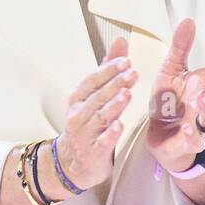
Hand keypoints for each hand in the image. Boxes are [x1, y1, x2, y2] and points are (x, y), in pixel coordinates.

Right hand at [56, 36, 139, 190]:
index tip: (125, 61)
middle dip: (115, 84)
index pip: (92, 81)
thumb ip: (107, 70)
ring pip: (100, 116)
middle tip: (132, 73)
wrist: (72, 162)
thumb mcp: (93, 96)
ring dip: (113, 105)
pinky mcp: (93, 152)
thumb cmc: (86, 124)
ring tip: (127, 94)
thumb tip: (120, 42)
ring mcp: (84, 133)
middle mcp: (78, 114)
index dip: (108, 70)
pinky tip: (119, 125)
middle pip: (97, 96)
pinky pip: (102, 142)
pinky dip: (110, 133)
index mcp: (78, 99)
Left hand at [145, 17, 204, 172]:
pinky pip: (194, 142)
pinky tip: (188, 129)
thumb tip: (188, 20)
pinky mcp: (187, 144)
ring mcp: (199, 126)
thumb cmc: (169, 102)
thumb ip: (180, 48)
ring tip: (200, 97)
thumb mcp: (170, 71)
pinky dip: (193, 137)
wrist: (160, 136)